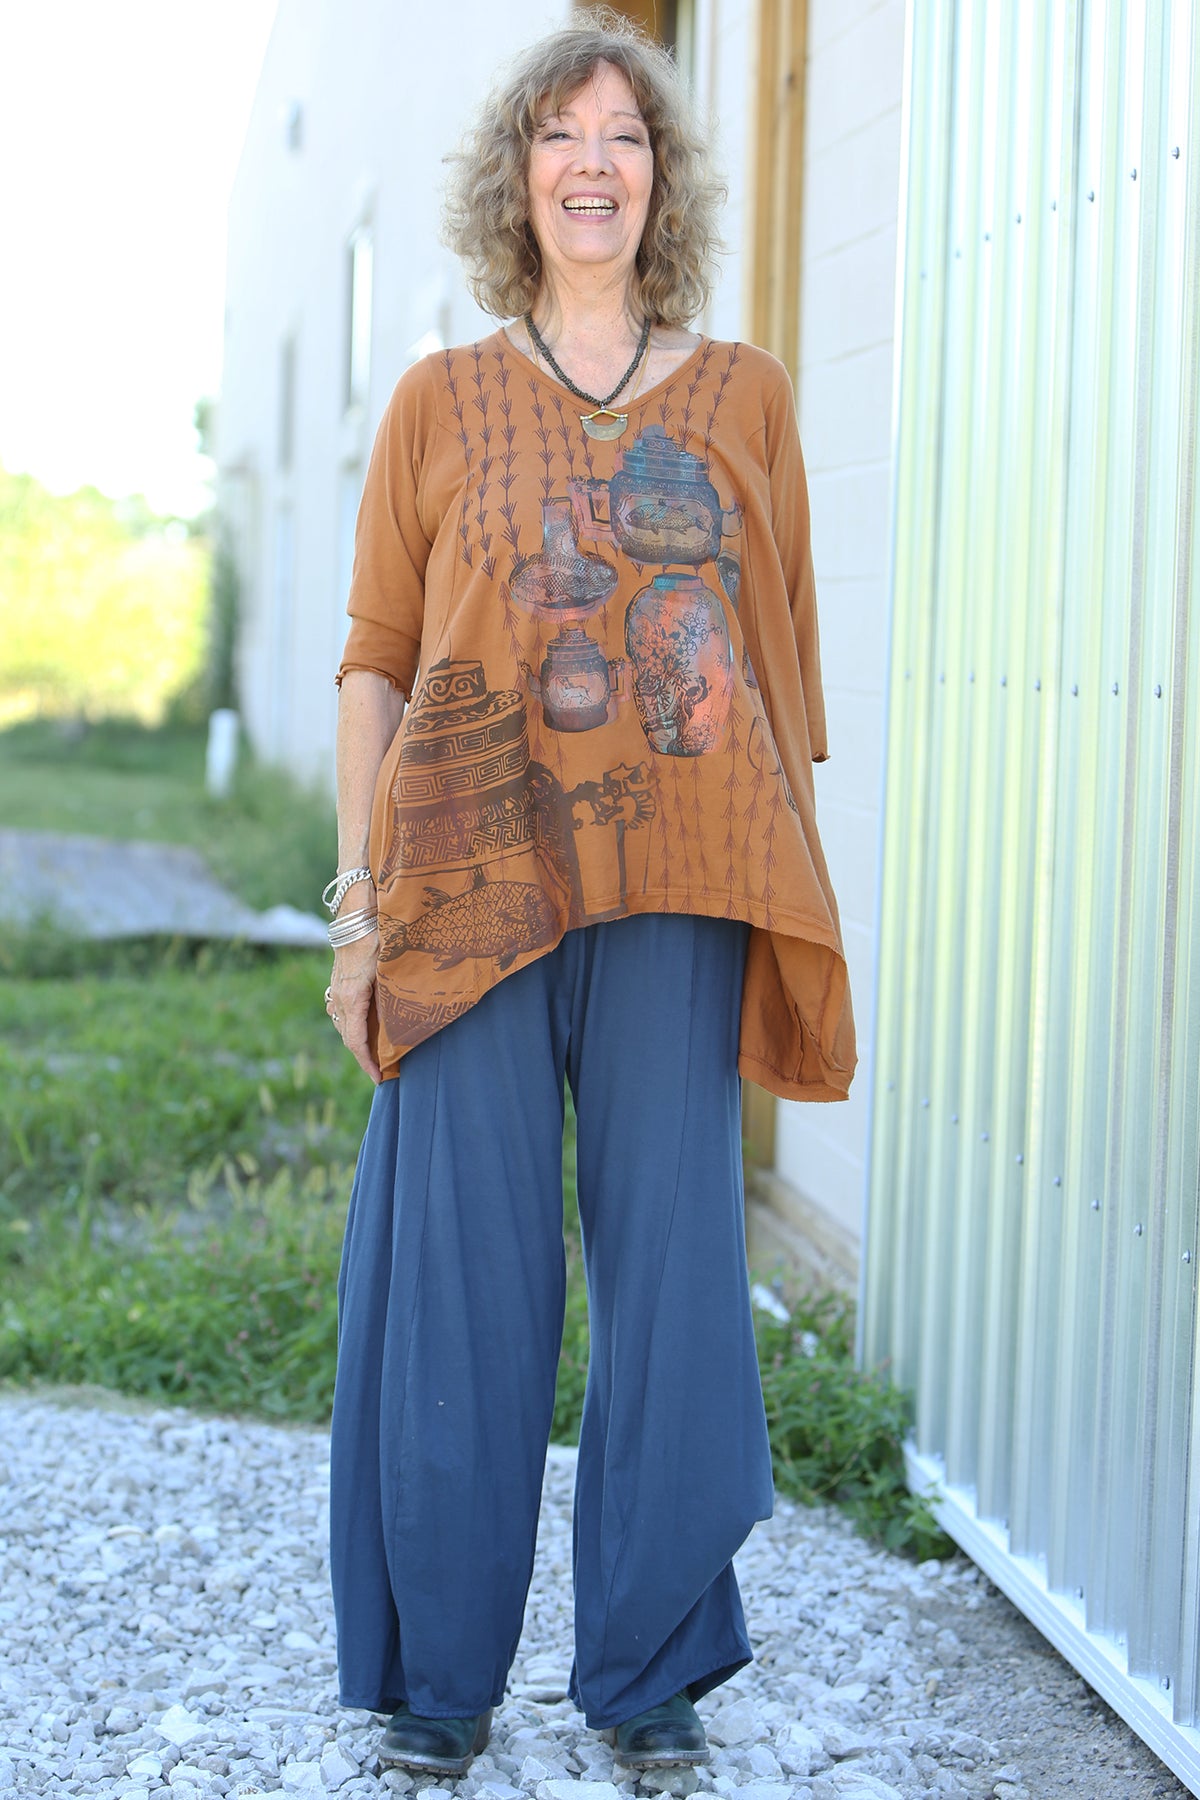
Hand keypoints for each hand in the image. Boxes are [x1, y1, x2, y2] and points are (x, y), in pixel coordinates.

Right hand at [326, 931, 380, 1082]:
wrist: (355, 916)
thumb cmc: (376, 938)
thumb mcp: (388, 968)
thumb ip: (391, 994)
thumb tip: (402, 1021)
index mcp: (352, 997)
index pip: (356, 1040)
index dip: (366, 1062)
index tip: (378, 1078)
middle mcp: (340, 997)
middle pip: (348, 1037)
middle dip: (363, 1057)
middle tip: (380, 1072)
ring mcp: (335, 989)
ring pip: (343, 1025)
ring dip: (356, 1042)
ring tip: (373, 1055)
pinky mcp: (337, 982)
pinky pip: (340, 1012)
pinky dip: (351, 1026)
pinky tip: (361, 1028)